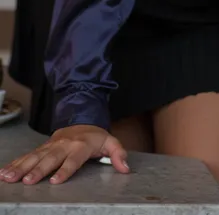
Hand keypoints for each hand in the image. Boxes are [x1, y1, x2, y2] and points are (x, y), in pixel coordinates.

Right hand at [0, 125, 128, 184]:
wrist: (81, 119)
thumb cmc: (95, 137)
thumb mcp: (110, 142)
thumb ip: (118, 154)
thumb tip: (125, 168)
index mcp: (81, 145)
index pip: (72, 159)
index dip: (64, 169)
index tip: (55, 181)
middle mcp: (63, 145)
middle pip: (50, 158)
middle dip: (38, 169)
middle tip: (27, 181)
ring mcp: (51, 145)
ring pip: (35, 156)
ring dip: (21, 167)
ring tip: (9, 178)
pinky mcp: (42, 147)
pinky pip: (27, 155)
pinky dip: (15, 163)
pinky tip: (4, 172)